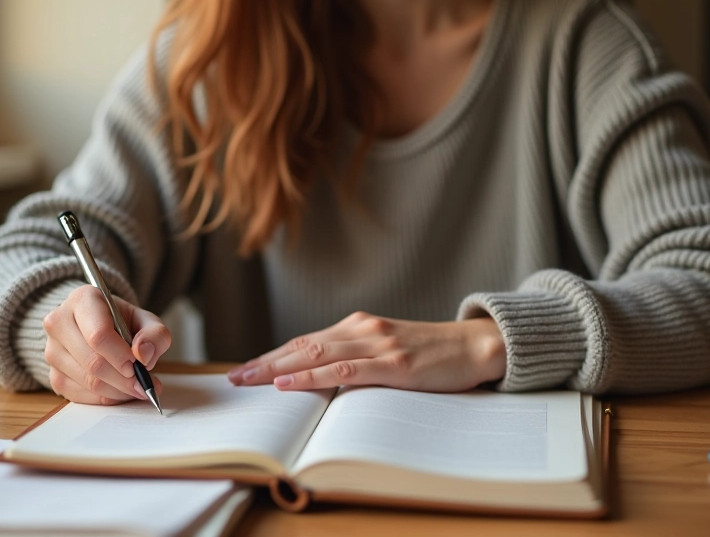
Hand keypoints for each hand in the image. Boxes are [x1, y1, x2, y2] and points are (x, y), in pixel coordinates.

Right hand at [43, 285, 168, 404]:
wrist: (98, 327)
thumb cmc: (122, 322)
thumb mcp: (145, 320)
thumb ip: (155, 334)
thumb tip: (144, 356)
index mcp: (82, 300)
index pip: (98, 335)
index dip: (121, 356)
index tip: (139, 366)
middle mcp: (59, 323)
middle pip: (92, 362)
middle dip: (124, 379)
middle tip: (144, 384)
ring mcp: (52, 350)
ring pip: (87, 382)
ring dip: (117, 391)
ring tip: (136, 387)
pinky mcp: (52, 374)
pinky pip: (80, 396)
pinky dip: (105, 398)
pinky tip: (119, 391)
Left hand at [227, 312, 506, 391]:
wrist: (475, 346)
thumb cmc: (432, 353)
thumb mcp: (388, 349)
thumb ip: (357, 357)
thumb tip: (322, 376)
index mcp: (360, 326)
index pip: (305, 341)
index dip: (272, 355)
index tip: (245, 368)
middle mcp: (363, 329)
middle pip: (302, 345)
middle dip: (264, 362)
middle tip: (234, 377)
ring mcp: (377, 345)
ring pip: (316, 355)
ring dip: (277, 369)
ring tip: (249, 379)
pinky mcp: (393, 364)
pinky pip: (344, 370)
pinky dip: (312, 376)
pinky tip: (289, 383)